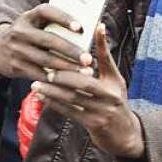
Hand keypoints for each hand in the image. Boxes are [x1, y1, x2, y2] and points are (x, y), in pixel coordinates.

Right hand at [0, 4, 90, 80]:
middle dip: (71, 51)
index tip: (79, 27)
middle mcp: (20, 31)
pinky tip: (71, 83)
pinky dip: (56, 79)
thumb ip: (56, 24)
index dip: (63, 18)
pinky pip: (39, 74)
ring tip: (85, 73)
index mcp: (29, 16)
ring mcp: (16, 49)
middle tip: (88, 59)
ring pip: (45, 60)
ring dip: (67, 68)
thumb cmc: (30, 33)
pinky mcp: (15, 66)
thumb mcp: (36, 23)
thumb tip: (88, 31)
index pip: (46, 12)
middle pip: (49, 40)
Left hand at [30, 24, 143, 157]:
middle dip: (63, 76)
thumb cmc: (116, 102)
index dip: (102, 43)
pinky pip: (69, 112)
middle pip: (84, 82)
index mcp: (115, 83)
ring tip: (37, 84)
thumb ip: (104, 62)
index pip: (107, 60)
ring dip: (52, 91)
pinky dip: (54, 104)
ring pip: (73, 98)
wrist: (124, 134)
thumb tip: (96, 34)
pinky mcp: (93, 124)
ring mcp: (102, 111)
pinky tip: (43, 97)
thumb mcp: (115, 82)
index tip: (95, 27)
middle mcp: (110, 97)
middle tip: (47, 70)